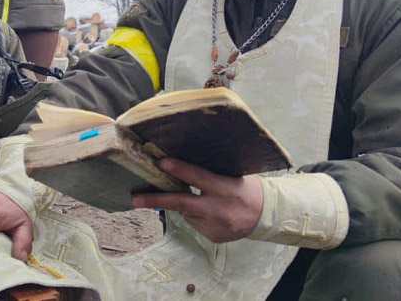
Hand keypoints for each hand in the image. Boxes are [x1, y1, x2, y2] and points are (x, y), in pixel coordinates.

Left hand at [131, 157, 263, 242]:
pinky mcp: (213, 237)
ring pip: (186, 213)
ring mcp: (215, 226)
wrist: (265, 216)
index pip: (198, 177)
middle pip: (182, 203)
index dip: (179, 170)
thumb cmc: (245, 188)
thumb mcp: (232, 175)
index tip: (160, 163)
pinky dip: (194, 215)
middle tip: (135, 198)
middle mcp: (218, 209)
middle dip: (156, 200)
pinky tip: (207, 211)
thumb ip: (209, 173)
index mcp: (225, 188)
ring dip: (183, 204)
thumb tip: (179, 165)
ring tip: (199, 198)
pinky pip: (194, 223)